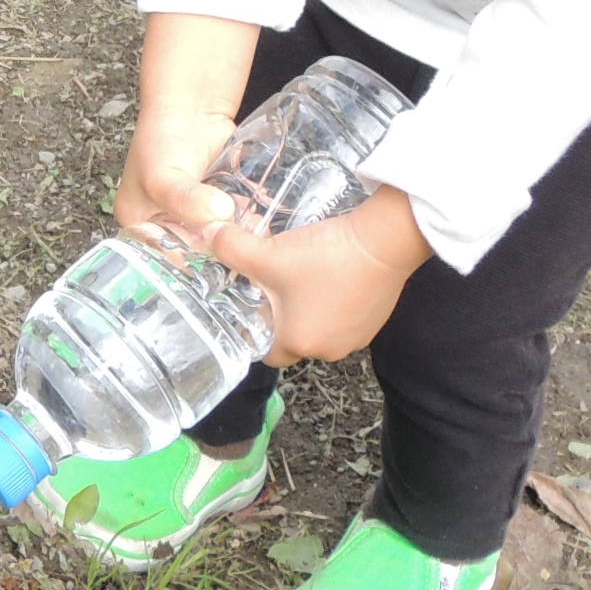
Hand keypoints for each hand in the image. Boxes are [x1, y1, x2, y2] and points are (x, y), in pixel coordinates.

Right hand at [113, 13, 261, 246]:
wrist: (190, 106)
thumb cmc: (161, 139)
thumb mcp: (164, 177)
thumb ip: (188, 200)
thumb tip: (220, 214)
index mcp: (139, 226)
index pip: (162, 260)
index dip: (187, 267)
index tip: (216, 269)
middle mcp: (165, 224)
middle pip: (192, 251)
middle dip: (216, 252)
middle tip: (242, 255)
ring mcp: (193, 214)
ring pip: (216, 237)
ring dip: (235, 239)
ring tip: (256, 242)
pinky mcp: (217, 203)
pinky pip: (233, 222)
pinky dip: (246, 224)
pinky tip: (262, 225)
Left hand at [198, 186, 431, 365]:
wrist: (384, 243)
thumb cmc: (326, 258)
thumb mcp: (269, 252)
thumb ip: (230, 248)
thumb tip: (206, 236)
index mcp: (300, 344)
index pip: (267, 353)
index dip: (254, 331)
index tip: (247, 307)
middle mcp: (330, 349)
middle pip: (293, 338)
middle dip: (280, 315)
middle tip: (269, 284)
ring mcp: (357, 336)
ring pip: (320, 326)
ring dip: (308, 306)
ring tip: (298, 273)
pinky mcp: (376, 318)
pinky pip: (343, 315)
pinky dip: (333, 299)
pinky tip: (329, 270)